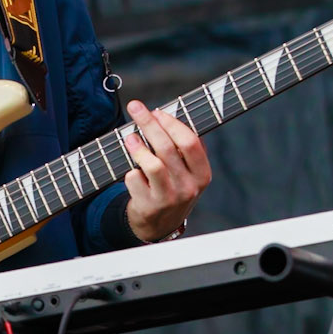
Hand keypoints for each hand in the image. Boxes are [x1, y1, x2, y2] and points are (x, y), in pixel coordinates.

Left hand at [121, 99, 210, 241]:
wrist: (159, 225)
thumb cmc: (172, 188)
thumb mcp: (187, 172)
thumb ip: (181, 148)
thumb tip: (161, 115)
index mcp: (202, 174)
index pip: (190, 142)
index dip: (172, 123)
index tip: (157, 111)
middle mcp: (189, 187)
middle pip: (168, 148)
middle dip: (149, 123)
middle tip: (135, 108)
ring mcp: (169, 199)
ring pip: (153, 165)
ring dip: (138, 147)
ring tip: (129, 137)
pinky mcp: (149, 207)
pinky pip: (135, 180)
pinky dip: (130, 172)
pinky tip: (132, 171)